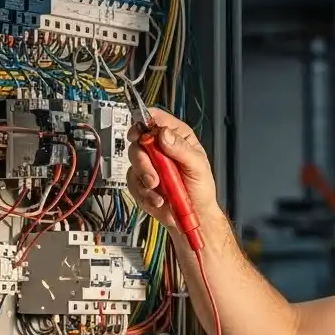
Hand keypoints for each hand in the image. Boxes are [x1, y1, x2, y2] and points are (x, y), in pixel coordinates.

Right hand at [126, 108, 222, 229]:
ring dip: (145, 181)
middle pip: (138, 142)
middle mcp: (160, 148)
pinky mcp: (141, 182)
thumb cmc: (201, 189)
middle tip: (154, 178)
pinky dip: (145, 195)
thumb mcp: (198, 167)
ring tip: (160, 193)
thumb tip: (164, 133)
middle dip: (143, 162)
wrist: (194, 216)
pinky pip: (132, 184)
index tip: (139, 135)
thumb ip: (182, 149)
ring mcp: (149, 165)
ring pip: (133, 164)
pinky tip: (158, 200)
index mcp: (176, 137)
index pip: (155, 119)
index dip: (143, 122)